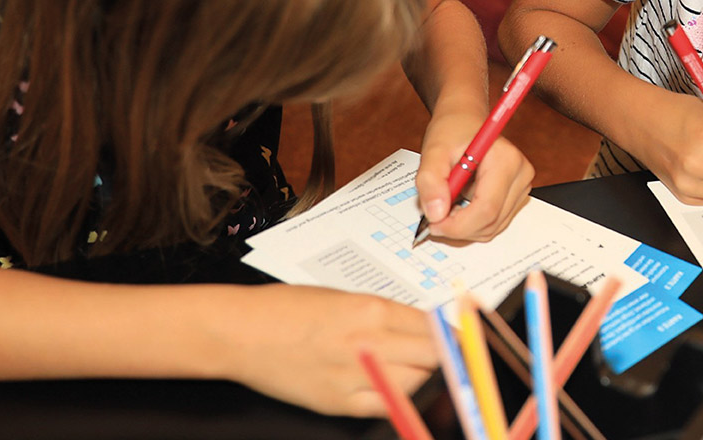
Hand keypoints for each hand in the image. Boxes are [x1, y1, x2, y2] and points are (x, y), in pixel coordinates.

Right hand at [230, 286, 436, 415]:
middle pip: (432, 355)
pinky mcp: (339, 402)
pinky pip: (387, 405)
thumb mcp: (343, 297)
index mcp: (371, 309)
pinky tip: (394, 386)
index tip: (460, 336)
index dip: (450, 333)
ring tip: (412, 366)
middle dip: (444, 355)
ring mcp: (354, 375)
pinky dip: (398, 397)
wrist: (242, 332)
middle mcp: (368, 342)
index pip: (432, 325)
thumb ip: (384, 313)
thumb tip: (421, 325)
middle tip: (451, 356)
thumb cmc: (287, 308)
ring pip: (415, 381)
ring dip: (422, 374)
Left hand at [415, 109, 533, 241]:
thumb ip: (430, 181)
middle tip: (434, 215)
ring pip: (492, 227)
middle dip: (459, 227)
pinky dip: (472, 222)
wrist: (464, 119)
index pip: (486, 209)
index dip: (458, 225)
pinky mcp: (516, 196)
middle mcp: (521, 174)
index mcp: (505, 160)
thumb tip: (436, 213)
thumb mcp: (433, 150)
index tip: (434, 223)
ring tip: (447, 202)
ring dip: (465, 226)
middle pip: (491, 222)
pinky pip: (494, 223)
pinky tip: (459, 204)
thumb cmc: (452, 130)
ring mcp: (522, 187)